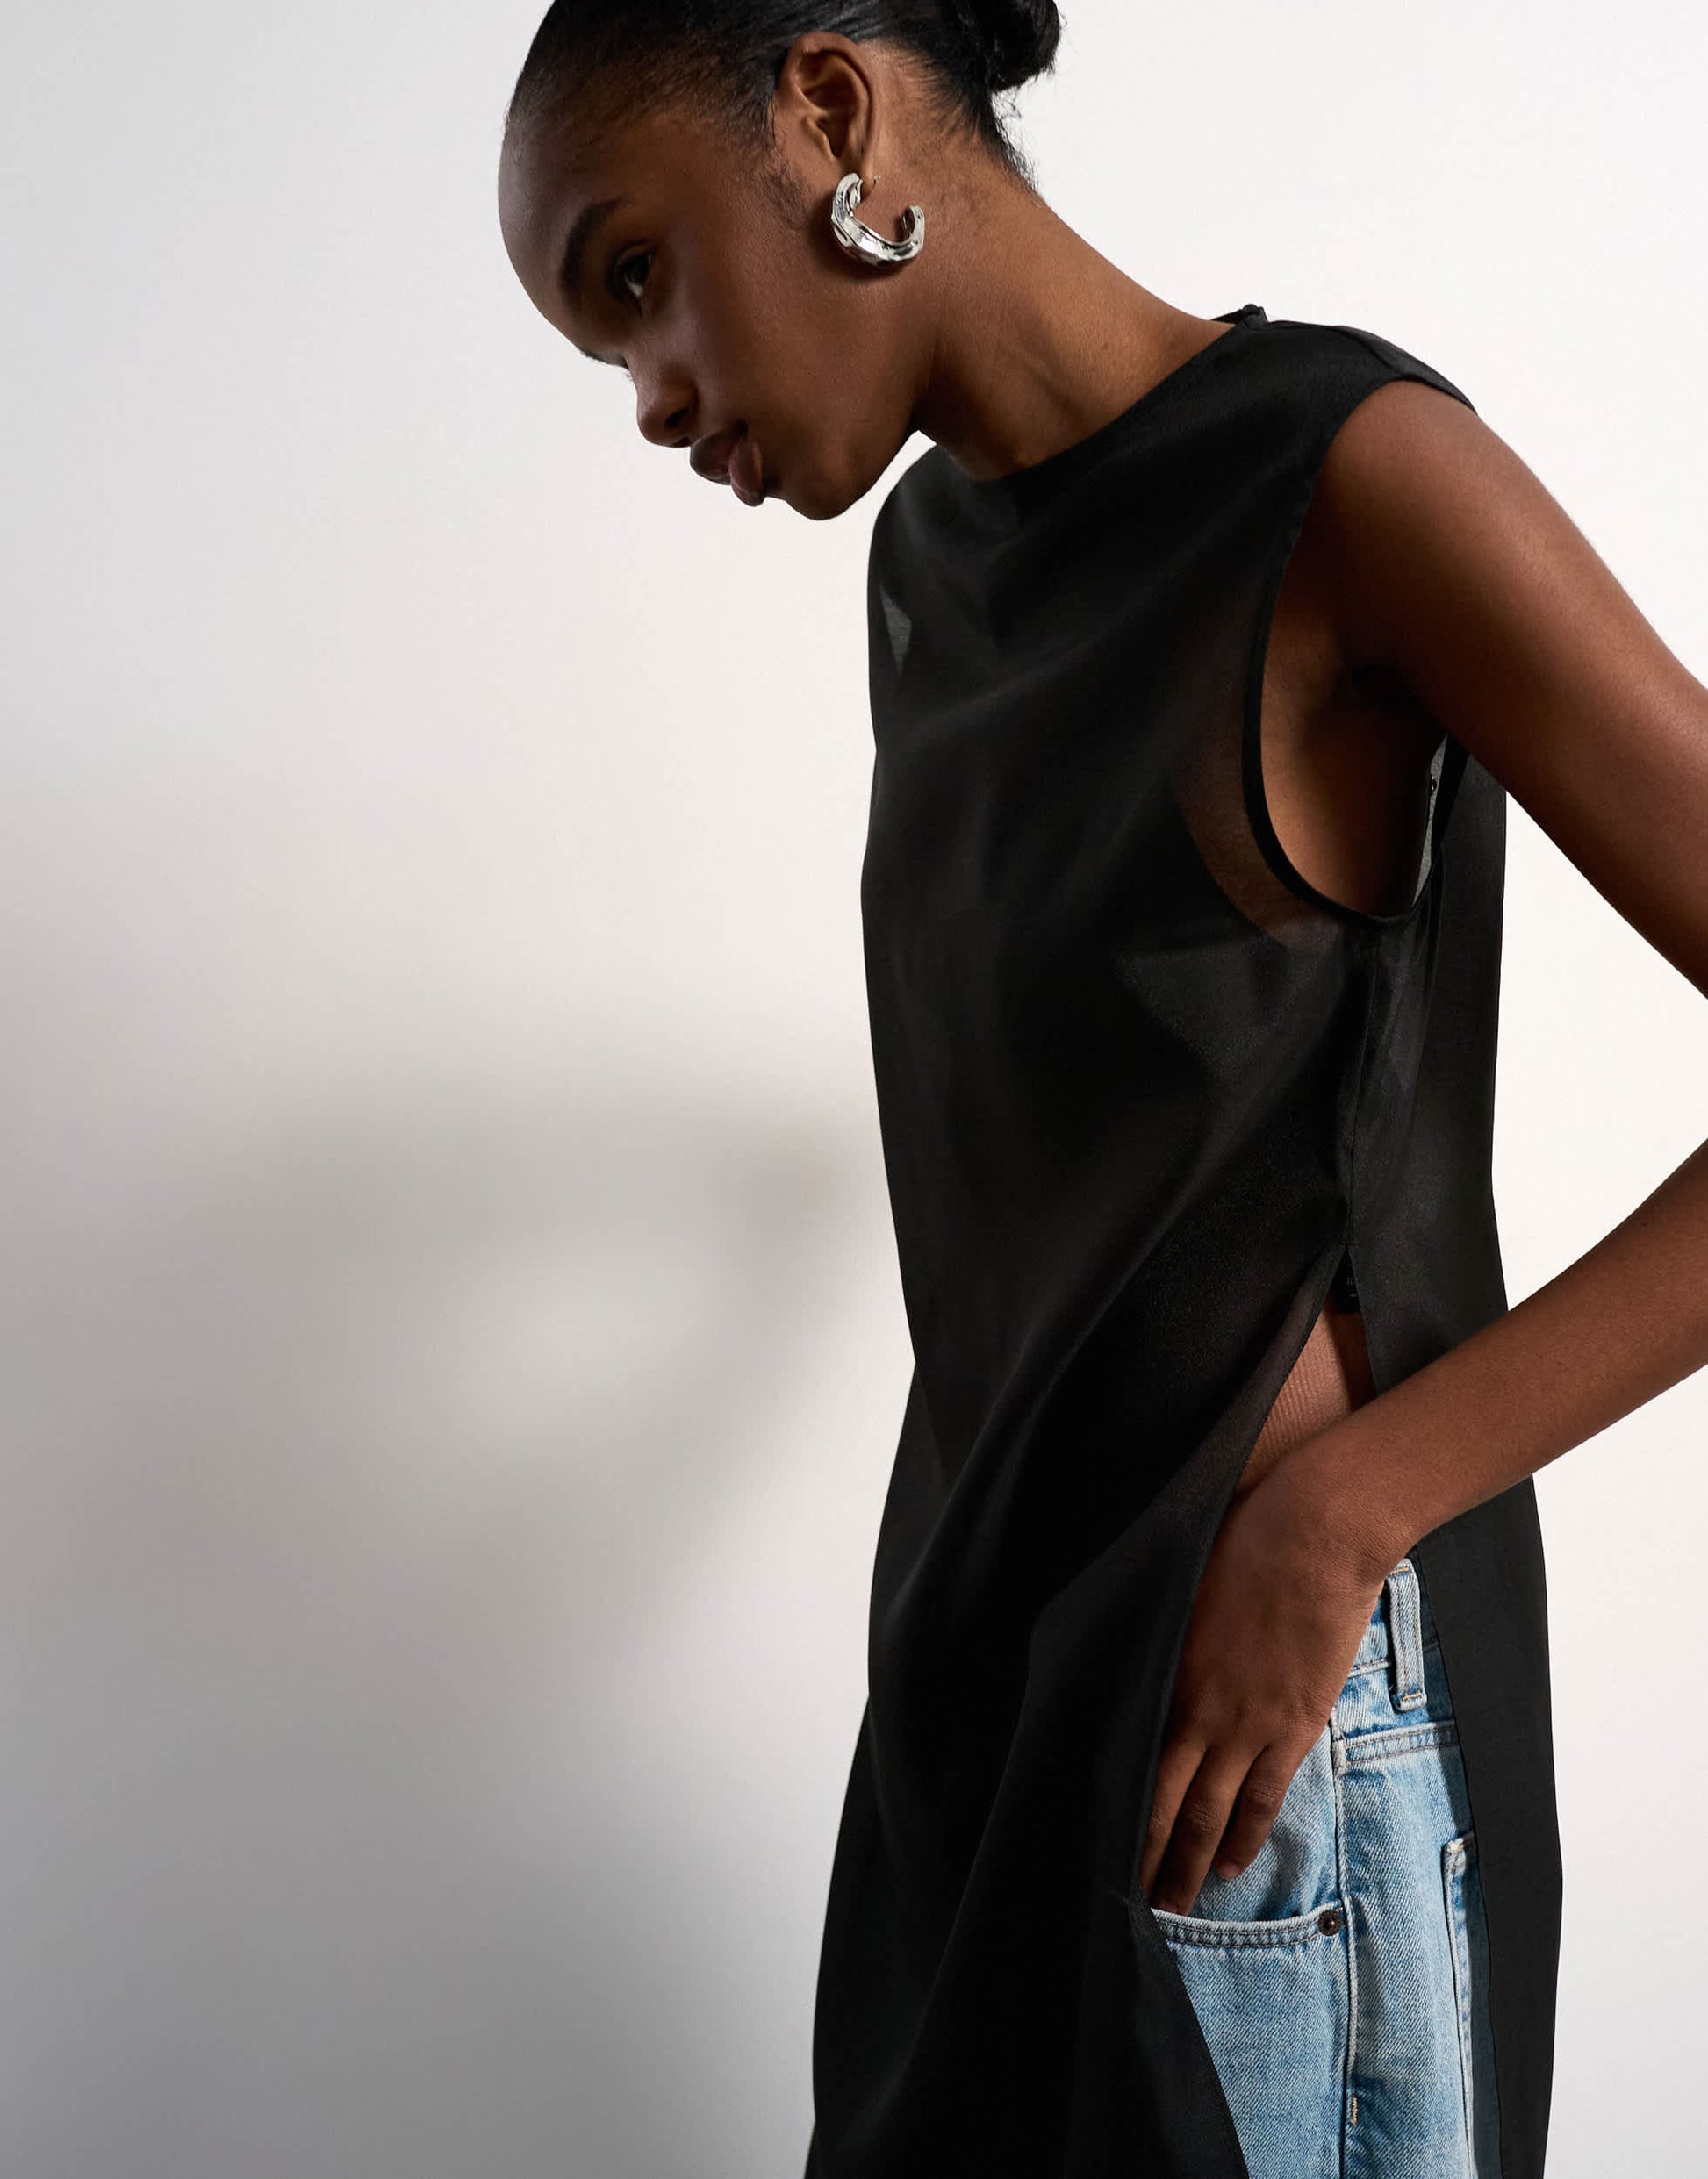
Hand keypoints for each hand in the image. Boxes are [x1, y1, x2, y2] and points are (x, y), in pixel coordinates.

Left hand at [1138, 1439, 1398, 1915]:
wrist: (1315, 1534)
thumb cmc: (1242, 1540)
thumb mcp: (1177, 1583)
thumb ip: (1157, 1628)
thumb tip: (1131, 1643)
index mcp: (1161, 1672)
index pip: (1125, 1757)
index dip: (1108, 1804)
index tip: (1086, 1837)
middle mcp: (1197, 1710)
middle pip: (1158, 1802)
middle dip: (1139, 1857)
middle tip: (1122, 1902)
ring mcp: (1248, 1725)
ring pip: (1208, 1816)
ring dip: (1187, 1865)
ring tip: (1172, 1905)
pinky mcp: (1294, 1726)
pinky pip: (1263, 1799)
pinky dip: (1244, 1838)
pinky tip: (1227, 1867)